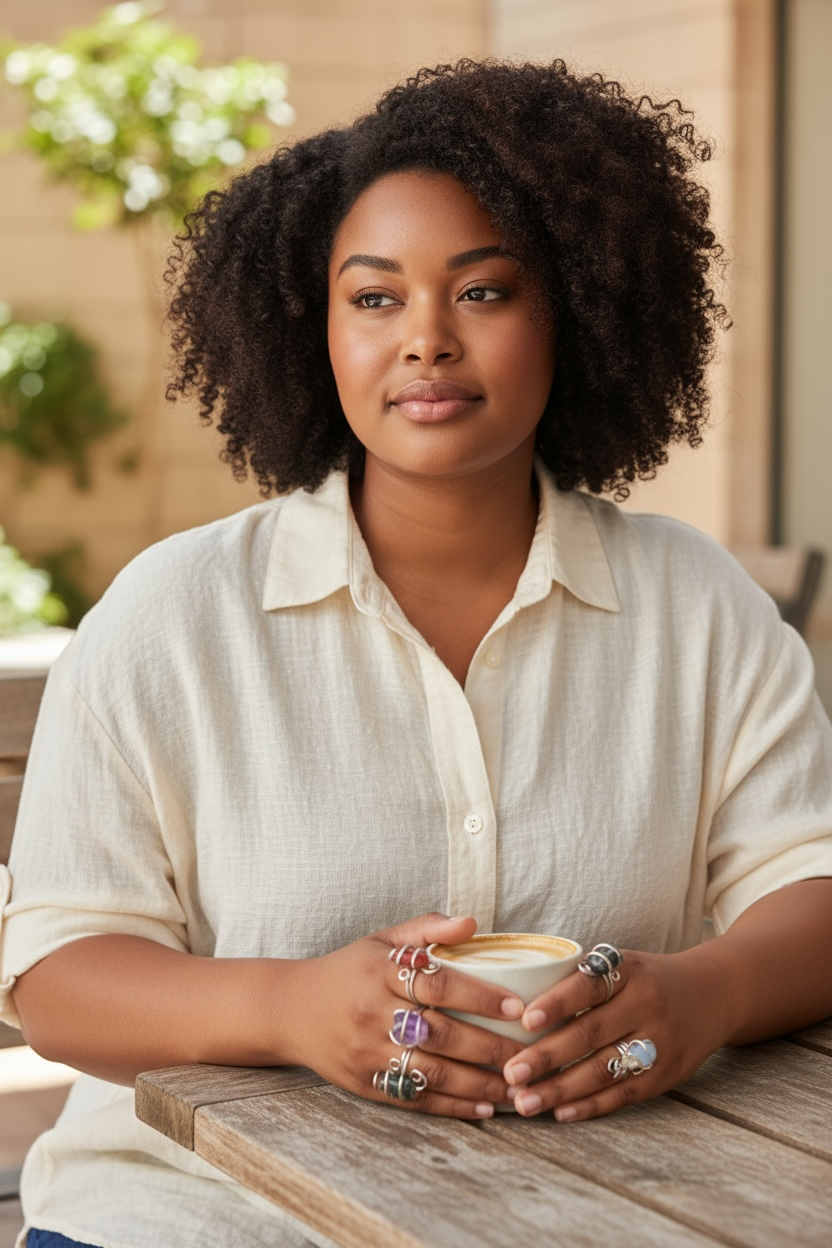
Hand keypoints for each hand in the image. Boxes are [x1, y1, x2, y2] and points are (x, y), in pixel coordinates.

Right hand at [284, 912, 526, 1117]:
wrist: (290, 1009)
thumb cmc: (348, 970)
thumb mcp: (382, 940)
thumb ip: (427, 929)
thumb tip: (473, 923)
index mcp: (380, 971)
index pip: (439, 984)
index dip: (482, 996)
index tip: (520, 1007)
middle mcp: (372, 1013)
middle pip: (441, 1034)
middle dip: (491, 1047)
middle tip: (531, 1054)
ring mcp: (366, 1053)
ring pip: (432, 1073)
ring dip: (480, 1084)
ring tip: (517, 1087)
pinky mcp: (363, 1084)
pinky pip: (414, 1099)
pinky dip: (452, 1106)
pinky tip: (484, 1108)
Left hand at [502, 947, 729, 1121]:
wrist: (712, 995)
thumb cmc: (646, 979)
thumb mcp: (622, 964)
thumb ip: (581, 979)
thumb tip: (514, 1001)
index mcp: (630, 971)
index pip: (589, 986)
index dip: (556, 1003)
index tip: (525, 1020)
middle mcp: (647, 1006)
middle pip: (591, 1034)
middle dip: (546, 1057)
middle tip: (510, 1073)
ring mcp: (660, 1043)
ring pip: (604, 1070)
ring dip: (560, 1089)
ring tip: (523, 1101)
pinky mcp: (667, 1075)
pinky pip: (624, 1094)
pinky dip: (590, 1105)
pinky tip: (560, 1113)